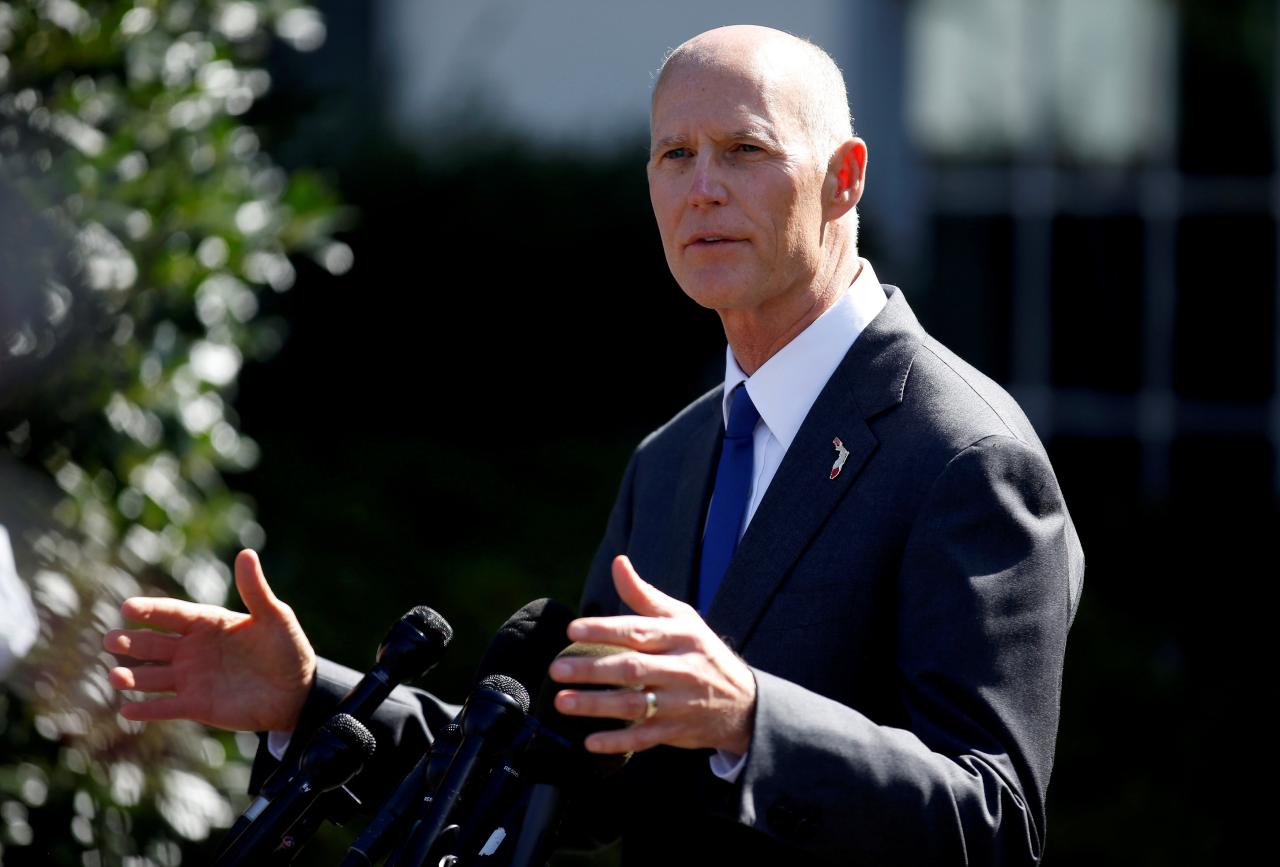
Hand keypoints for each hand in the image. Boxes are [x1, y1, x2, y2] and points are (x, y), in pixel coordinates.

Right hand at [103, 549, 316, 732]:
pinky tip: (127, 709)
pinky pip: (166, 707)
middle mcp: (193, 650)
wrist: (299, 691)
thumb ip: (255, 590)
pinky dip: (147, 709)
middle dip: (131, 642)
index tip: (128, 607)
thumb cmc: (288, 649)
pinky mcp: (197, 705)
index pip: (172, 614)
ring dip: (133, 676)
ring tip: (114, 675)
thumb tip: (246, 553)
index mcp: (208, 624)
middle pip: (154, 644)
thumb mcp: (274, 617)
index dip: (150, 610)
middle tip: (110, 639)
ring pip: (154, 676)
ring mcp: (192, 678)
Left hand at [550, 555, 756, 754]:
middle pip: (632, 669)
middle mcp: (681, 669)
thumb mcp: (682, 618)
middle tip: (557, 669)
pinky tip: (590, 742)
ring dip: (596, 706)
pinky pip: (644, 738)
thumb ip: (644, 594)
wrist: (744, 701)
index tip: (573, 630)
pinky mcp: (676, 730)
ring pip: (634, 705)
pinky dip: (618, 741)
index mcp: (680, 637)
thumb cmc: (701, 651)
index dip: (605, 630)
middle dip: (592, 670)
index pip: (638, 631)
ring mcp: (679, 703)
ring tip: (561, 702)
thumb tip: (618, 563)